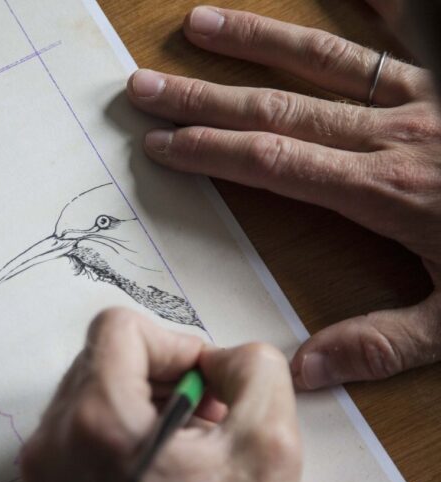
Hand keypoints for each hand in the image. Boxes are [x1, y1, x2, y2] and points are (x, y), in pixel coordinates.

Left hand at [20, 308, 300, 481]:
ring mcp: (42, 472)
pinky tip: (160, 467)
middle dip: (161, 375)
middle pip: (102, 358)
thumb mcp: (268, 448)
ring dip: (142, 404)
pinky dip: (120, 433)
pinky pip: (77, 431)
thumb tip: (224, 355)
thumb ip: (254, 368)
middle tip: (205, 415)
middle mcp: (52, 444)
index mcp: (97, 423)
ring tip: (186, 448)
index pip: (118, 327)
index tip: (202, 378)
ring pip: (89, 391)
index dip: (172, 342)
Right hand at [125, 5, 440, 389]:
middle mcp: (393, 136)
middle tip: (145, 86)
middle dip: (203, 98)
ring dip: (256, 43)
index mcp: (384, 193)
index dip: (211, 151)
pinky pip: (406, 32)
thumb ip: (384, 344)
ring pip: (325, 62)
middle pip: (276, 110)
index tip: (162, 143)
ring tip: (201, 24)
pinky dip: (373, 1)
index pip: (273, 164)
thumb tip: (301, 369)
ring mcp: (424, 98)